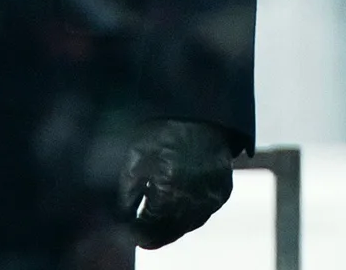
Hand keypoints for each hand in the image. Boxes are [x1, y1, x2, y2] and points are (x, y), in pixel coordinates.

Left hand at [116, 118, 234, 249]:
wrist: (201, 111)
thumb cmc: (164, 129)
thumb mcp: (137, 157)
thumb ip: (127, 193)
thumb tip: (122, 218)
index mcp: (170, 190)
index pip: (150, 227)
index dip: (136, 232)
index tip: (127, 231)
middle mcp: (195, 199)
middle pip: (170, 231)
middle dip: (152, 234)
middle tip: (140, 234)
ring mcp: (212, 198)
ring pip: (187, 226)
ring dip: (170, 227)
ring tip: (154, 224)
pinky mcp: (223, 193)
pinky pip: (202, 214)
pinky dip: (188, 217)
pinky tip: (175, 211)